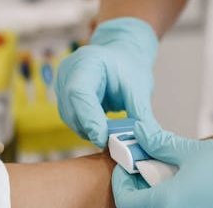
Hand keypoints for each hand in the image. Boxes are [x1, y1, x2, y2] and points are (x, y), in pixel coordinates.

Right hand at [56, 18, 157, 147]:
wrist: (121, 59)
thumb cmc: (129, 68)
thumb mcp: (140, 89)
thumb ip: (142, 116)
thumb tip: (149, 142)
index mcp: (86, 62)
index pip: (79, 93)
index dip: (90, 119)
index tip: (104, 139)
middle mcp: (68, 74)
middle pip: (72, 110)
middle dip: (93, 130)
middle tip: (116, 143)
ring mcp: (63, 88)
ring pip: (72, 121)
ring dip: (92, 132)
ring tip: (115, 133)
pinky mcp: (65, 102)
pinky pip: (74, 122)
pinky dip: (90, 129)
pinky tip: (106, 129)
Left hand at [111, 122, 212, 207]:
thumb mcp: (191, 150)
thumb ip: (159, 146)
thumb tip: (140, 136)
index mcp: (167, 206)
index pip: (127, 203)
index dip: (123, 186)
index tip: (129, 171)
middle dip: (148, 193)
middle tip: (158, 172)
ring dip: (171, 207)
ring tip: (187, 185)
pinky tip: (207, 200)